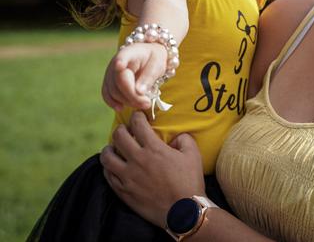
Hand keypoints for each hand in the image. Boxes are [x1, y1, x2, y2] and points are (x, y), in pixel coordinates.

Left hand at [100, 111, 205, 227]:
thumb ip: (184, 139)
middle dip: (121, 129)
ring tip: (113, 147)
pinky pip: (107, 175)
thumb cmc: (189, 181)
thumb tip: (175, 137)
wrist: (183, 211)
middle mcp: (137, 160)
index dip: (136, 116)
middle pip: (119, 137)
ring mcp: (127, 177)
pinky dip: (108, 167)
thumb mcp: (193, 155)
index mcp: (154, 149)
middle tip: (125, 129)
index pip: (138, 125)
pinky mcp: (123, 191)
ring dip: (109, 148)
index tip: (138, 116)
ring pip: (106, 156)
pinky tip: (113, 166)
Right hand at [102, 43, 167, 110]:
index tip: (120, 65)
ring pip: (112, 91)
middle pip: (118, 82)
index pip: (122, 59)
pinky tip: (121, 108)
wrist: (148, 56)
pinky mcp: (108, 82)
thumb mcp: (157, 65)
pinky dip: (113, 102)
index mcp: (129, 53)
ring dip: (126, 101)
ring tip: (143, 104)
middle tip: (147, 104)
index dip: (119, 63)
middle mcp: (115, 62)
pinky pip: (106, 94)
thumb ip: (148, 78)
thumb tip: (139, 92)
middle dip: (132, 96)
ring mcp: (109, 72)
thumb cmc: (154, 60)